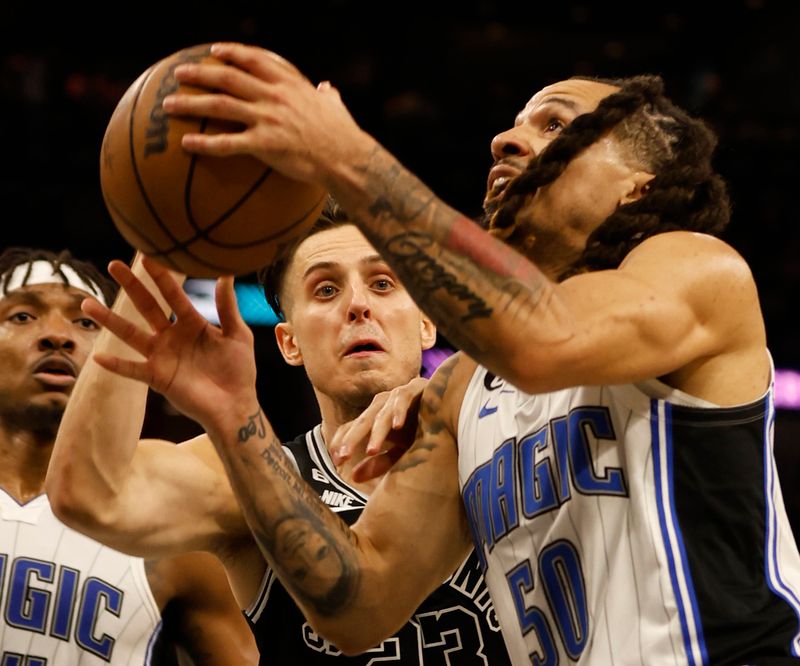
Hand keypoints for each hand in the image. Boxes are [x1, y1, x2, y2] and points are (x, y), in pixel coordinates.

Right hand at [83, 255, 256, 430]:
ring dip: (109, 320)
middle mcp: (172, 336)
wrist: (236, 405)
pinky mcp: (158, 378)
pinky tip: (98, 356)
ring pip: (130, 334)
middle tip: (114, 265)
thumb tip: (227, 273)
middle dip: (131, 286)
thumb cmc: (239, 370)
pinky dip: (116, 365)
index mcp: (192, 324)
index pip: (172, 295)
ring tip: (87, 304)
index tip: (148, 255)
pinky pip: (132, 370)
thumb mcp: (238, 334)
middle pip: (147, 307)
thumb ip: (228, 306)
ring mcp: (162, 356)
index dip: (161, 276)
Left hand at [161, 42, 371, 187]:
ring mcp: (267, 119)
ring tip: (168, 105)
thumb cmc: (343, 135)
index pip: (255, 59)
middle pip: (228, 77)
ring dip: (191, 103)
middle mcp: (273, 96)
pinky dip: (204, 144)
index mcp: (289, 84)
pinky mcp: (264, 145)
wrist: (347, 158)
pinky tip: (186, 146)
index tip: (214, 51)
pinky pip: (227, 144)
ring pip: (219, 106)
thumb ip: (328, 96)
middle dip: (199, 73)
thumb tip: (329, 88)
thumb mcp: (336, 107)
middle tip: (178, 73)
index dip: (232, 52)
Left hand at [331, 377, 426, 481]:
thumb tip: (354, 477)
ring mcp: (397, 395)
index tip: (336, 461)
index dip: (343, 442)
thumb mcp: (401, 452)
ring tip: (371, 450)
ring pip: (381, 412)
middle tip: (343, 456)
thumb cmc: (426, 432)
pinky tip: (397, 426)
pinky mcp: (416, 387)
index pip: (353, 428)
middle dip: (352, 439)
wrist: (453, 411)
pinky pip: (403, 398)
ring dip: (376, 432)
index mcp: (377, 419)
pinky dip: (399, 411)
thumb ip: (380, 462)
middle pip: (362, 421)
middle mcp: (383, 405)